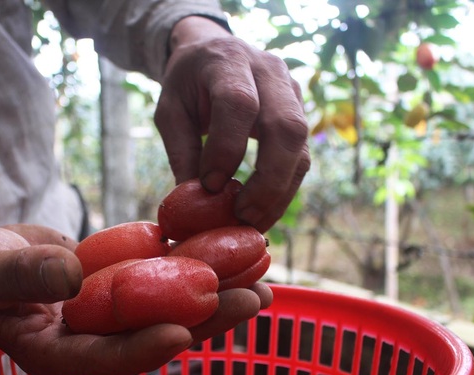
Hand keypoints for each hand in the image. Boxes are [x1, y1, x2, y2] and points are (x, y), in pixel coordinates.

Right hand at [0, 217, 270, 374]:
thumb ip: (23, 276)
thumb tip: (70, 277)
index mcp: (56, 354)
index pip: (104, 361)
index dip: (143, 350)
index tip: (184, 334)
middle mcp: (92, 341)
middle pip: (153, 336)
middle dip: (206, 321)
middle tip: (253, 300)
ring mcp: (112, 315)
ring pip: (169, 310)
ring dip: (216, 295)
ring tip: (262, 279)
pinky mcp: (122, 287)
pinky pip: (161, 280)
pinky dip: (194, 265)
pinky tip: (234, 252)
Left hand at [155, 16, 310, 232]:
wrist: (213, 53)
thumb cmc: (188, 84)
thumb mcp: (171, 111)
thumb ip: (182, 152)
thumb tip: (196, 204)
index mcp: (228, 61)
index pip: (239, 103)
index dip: (227, 148)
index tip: (210, 186)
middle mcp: (269, 71)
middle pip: (286, 126)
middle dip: (267, 180)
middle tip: (241, 216)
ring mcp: (291, 91)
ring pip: (300, 146)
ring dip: (279, 192)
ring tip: (253, 223)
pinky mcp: (300, 113)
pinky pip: (302, 156)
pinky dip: (283, 189)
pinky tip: (263, 212)